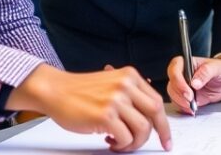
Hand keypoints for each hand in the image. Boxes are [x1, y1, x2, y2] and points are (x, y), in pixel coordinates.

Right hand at [7, 64, 171, 152]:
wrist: (54, 90)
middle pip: (156, 113)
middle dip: (159, 133)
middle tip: (159, 145)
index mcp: (129, 76)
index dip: (164, 122)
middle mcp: (125, 85)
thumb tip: (148, 115)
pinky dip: (120, 145)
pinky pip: (125, 138)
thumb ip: (129, 93)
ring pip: (142, 129)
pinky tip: (109, 140)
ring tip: (120, 142)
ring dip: (133, 142)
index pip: (156, 101)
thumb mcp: (110, 82)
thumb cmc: (78, 91)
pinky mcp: (105, 115)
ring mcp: (116, 100)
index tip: (166, 137)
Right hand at [166, 56, 220, 113]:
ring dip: (181, 102)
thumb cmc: (220, 69)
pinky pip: (178, 104)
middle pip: (172, 84)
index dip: (178, 81)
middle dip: (180, 95)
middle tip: (191, 100)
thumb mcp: (216, 68)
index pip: (174, 69)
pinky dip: (184, 108)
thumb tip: (194, 83)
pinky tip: (192, 109)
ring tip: (193, 106)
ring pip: (173, 95)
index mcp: (185, 63)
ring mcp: (182, 87)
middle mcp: (181, 75)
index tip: (188, 90)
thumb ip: (205, 72)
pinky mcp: (185, 98)